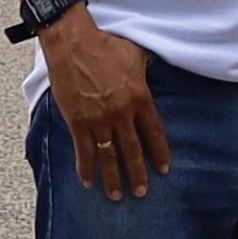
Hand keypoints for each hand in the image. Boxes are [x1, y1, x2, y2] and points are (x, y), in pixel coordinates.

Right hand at [40, 17, 170, 200]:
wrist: (73, 42)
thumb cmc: (105, 44)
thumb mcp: (136, 54)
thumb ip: (146, 69)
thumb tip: (157, 68)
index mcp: (140, 98)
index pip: (154, 132)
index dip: (160, 153)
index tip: (164, 169)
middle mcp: (121, 113)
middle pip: (133, 150)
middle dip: (138, 174)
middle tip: (141, 192)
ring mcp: (98, 119)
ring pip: (108, 156)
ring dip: (113, 178)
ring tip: (117, 196)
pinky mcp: (77, 121)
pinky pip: (83, 151)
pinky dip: (85, 168)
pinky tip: (88, 183)